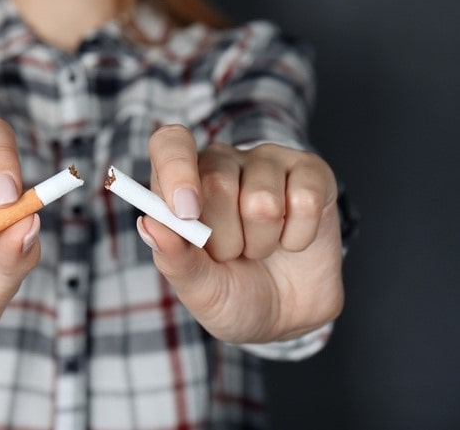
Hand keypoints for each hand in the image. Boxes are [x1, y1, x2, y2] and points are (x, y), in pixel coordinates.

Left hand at [139, 125, 343, 343]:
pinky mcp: (311, 173)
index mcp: (180, 181)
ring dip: (261, 242)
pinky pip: (304, 200)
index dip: (176, 170)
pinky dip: (298, 238)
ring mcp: (268, 163)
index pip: (170, 144)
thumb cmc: (230, 293)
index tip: (186, 213)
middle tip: (230, 255)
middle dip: (223, 238)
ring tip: (260, 249)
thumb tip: (149, 225)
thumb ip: (173, 258)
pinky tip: (292, 242)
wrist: (284, 316)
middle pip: (215, 181)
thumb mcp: (197, 288)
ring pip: (262, 199)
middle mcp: (222, 162)